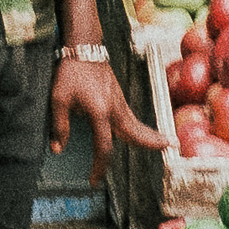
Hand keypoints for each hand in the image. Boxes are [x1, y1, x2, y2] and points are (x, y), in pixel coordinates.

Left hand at [51, 57, 166, 184]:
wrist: (84, 48)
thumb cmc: (71, 73)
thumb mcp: (58, 99)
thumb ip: (59, 126)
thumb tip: (57, 150)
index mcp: (101, 112)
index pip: (104, 146)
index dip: (99, 166)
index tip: (93, 181)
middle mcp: (115, 109)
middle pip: (136, 133)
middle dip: (152, 143)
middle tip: (171, 149)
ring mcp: (120, 102)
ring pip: (137, 125)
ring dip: (151, 137)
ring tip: (167, 145)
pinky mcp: (119, 98)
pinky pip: (132, 118)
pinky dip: (141, 128)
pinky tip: (143, 134)